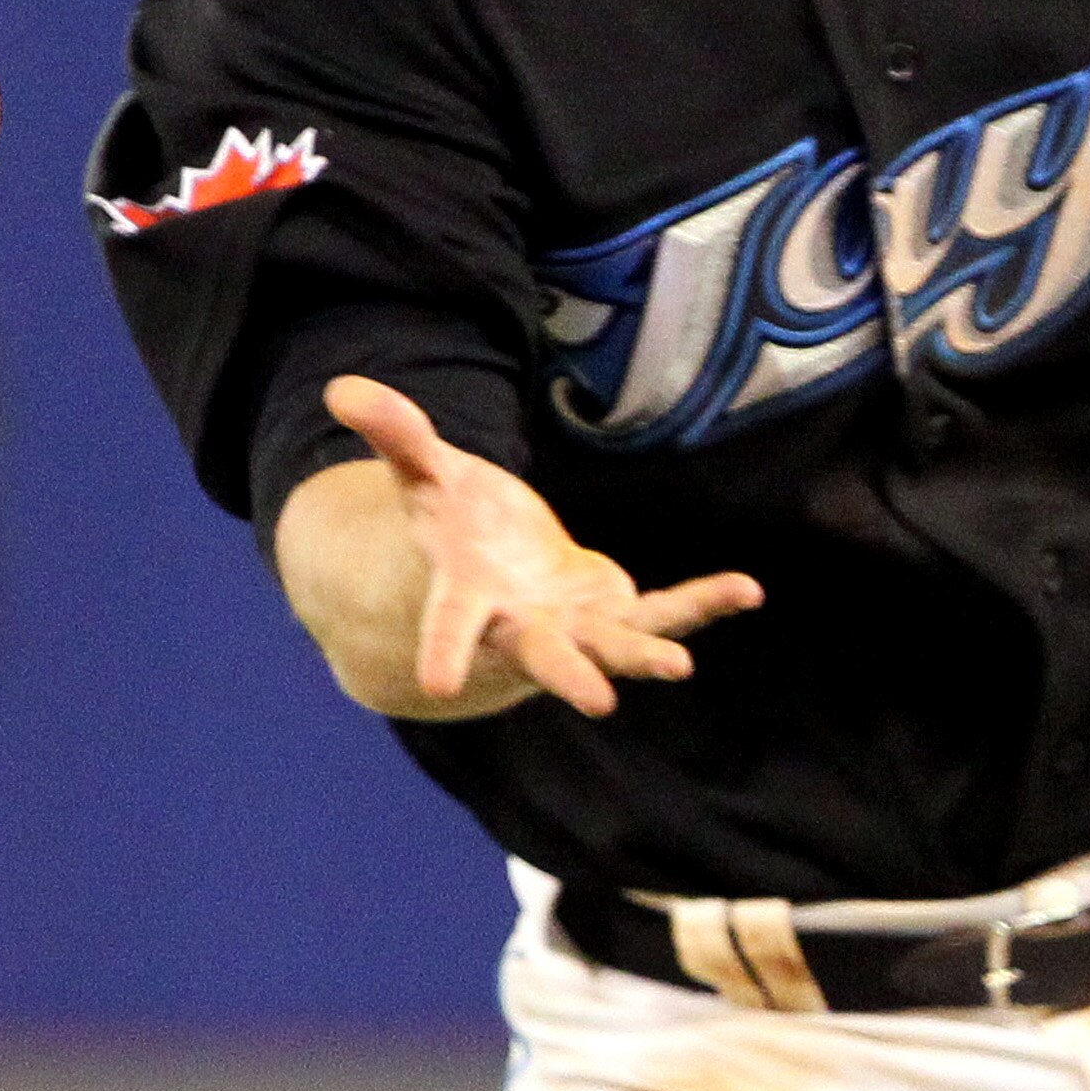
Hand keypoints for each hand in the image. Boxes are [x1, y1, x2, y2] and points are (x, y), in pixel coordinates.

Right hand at [319, 375, 762, 717]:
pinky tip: (747, 591)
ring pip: (614, 648)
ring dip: (647, 654)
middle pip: (546, 656)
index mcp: (470, 598)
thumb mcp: (428, 476)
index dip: (444, 647)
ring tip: (679, 667)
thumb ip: (398, 438)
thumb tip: (342, 388)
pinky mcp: (618, 617)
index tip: (437, 683)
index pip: (451, 622)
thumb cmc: (456, 523)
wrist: (498, 575)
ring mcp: (575, 630)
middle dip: (570, 676)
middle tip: (598, 702)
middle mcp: (523, 627)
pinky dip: (704, 604)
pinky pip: (666, 613)